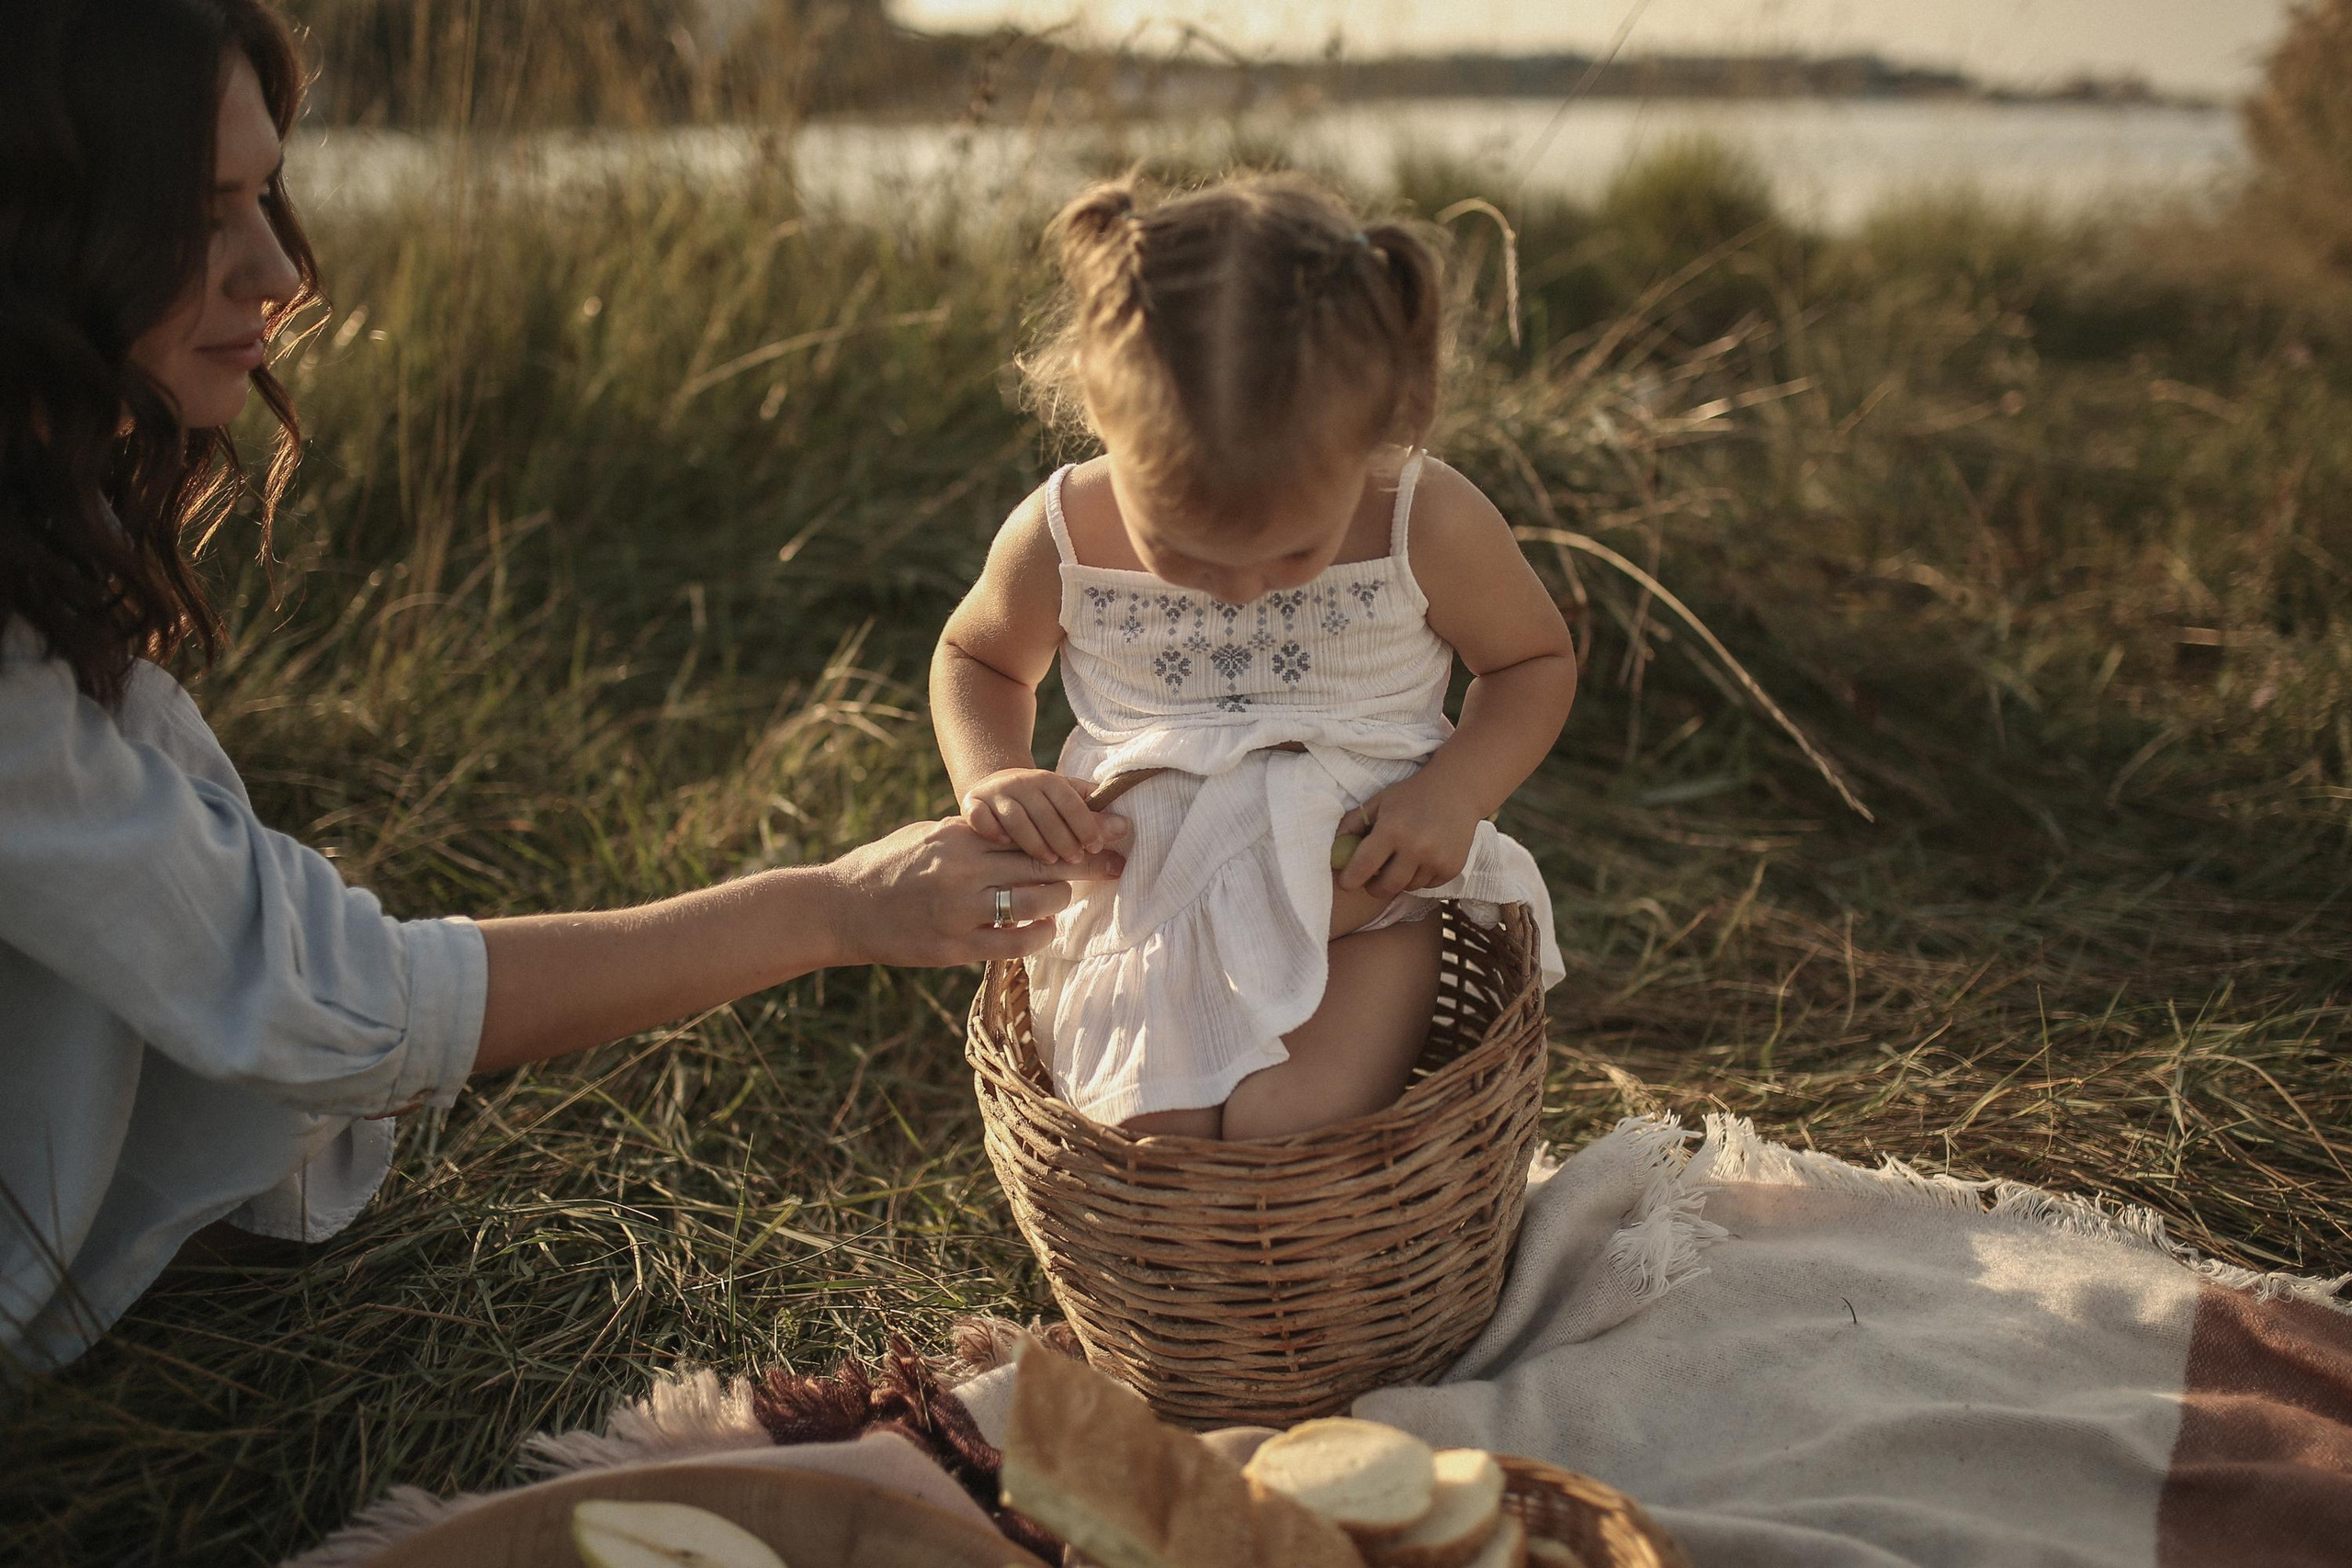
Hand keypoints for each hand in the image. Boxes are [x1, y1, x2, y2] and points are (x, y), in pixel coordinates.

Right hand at [818, 815, 1125, 966]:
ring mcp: (960, 911)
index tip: (1105, 832)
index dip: (1072, 833)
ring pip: (1037, 902)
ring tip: (1062, 896)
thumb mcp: (927, 834)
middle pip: (1043, 863)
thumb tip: (1016, 826)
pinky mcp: (955, 947)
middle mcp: (963, 871)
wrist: (840, 909)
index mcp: (958, 837)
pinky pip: (1015, 942)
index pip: (1030, 831)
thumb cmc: (886, 866)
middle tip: (1113, 863)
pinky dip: (1039, 933)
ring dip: (1060, 899)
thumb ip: (972, 831)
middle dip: (1084, 864)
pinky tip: (1045, 927)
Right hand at [960, 767, 1120, 864]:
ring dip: (1034, 842)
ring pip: (1015, 819)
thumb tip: (1125, 828)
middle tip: (1075, 860)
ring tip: (1048, 861)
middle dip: (1063, 838)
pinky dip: (992, 831)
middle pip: (1045, 813)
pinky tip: (1004, 847)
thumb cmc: (1041, 802)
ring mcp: (995, 793)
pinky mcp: (972, 804)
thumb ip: (1092, 815)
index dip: (1086, 824)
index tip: (1097, 847)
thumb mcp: (1065, 802)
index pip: (1071, 801)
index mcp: (1048, 779)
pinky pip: (980, 818)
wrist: (995, 786)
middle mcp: (1021, 782)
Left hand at [1335, 774, 1479, 900]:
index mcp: (1392, 830)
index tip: (1345, 882)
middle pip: (1385, 888)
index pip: (1362, 867)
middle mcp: (1415, 848)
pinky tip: (1422, 858)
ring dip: (1399, 880)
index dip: (1349, 880)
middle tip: (1372, 880)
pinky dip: (1420, 877)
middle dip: (1373, 887)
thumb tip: (1332, 850)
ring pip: (1407, 887)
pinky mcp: (1452, 868)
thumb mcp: (1379, 802)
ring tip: (1402, 860)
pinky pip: (1428, 885)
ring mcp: (1436, 860)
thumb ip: (1353, 824)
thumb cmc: (1412, 795)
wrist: (1458, 789)